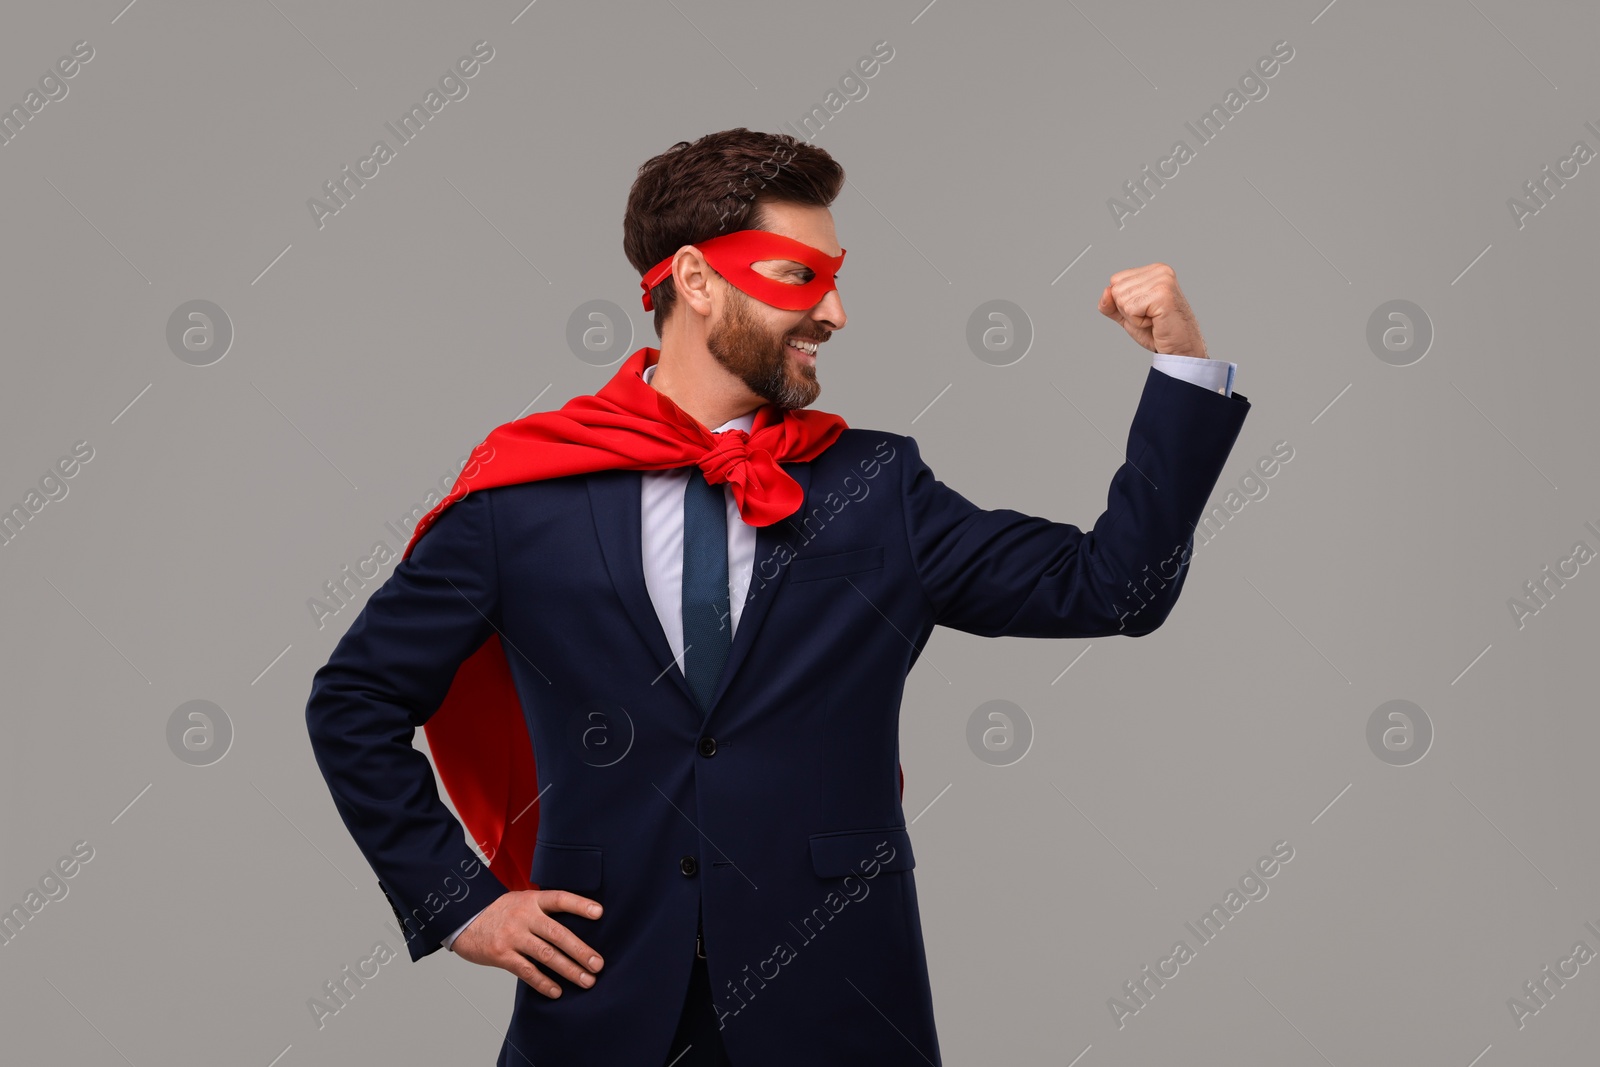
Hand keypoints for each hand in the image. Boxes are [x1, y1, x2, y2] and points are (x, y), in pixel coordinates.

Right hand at [451, 889, 604, 997]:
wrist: (464, 919)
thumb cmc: (501, 912)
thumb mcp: (522, 901)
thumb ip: (545, 910)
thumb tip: (578, 925)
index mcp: (532, 900)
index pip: (560, 899)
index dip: (580, 905)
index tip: (599, 913)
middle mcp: (524, 917)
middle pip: (558, 933)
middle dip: (581, 951)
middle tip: (598, 964)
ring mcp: (512, 936)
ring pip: (546, 955)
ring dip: (569, 970)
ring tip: (587, 981)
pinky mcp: (501, 955)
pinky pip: (527, 971)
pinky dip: (543, 983)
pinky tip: (557, 991)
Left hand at [1097, 263, 1207, 358]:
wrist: (1179, 349)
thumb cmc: (1157, 332)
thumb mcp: (1128, 315)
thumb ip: (1111, 304)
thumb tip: (1106, 291)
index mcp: (1153, 270)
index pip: (1115, 280)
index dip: (1123, 302)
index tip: (1145, 310)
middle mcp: (1160, 270)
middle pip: (1116, 288)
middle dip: (1127, 310)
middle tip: (1150, 317)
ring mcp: (1163, 280)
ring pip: (1122, 299)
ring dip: (1134, 317)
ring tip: (1154, 319)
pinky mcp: (1162, 294)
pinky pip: (1130, 309)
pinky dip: (1138, 322)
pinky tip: (1156, 322)